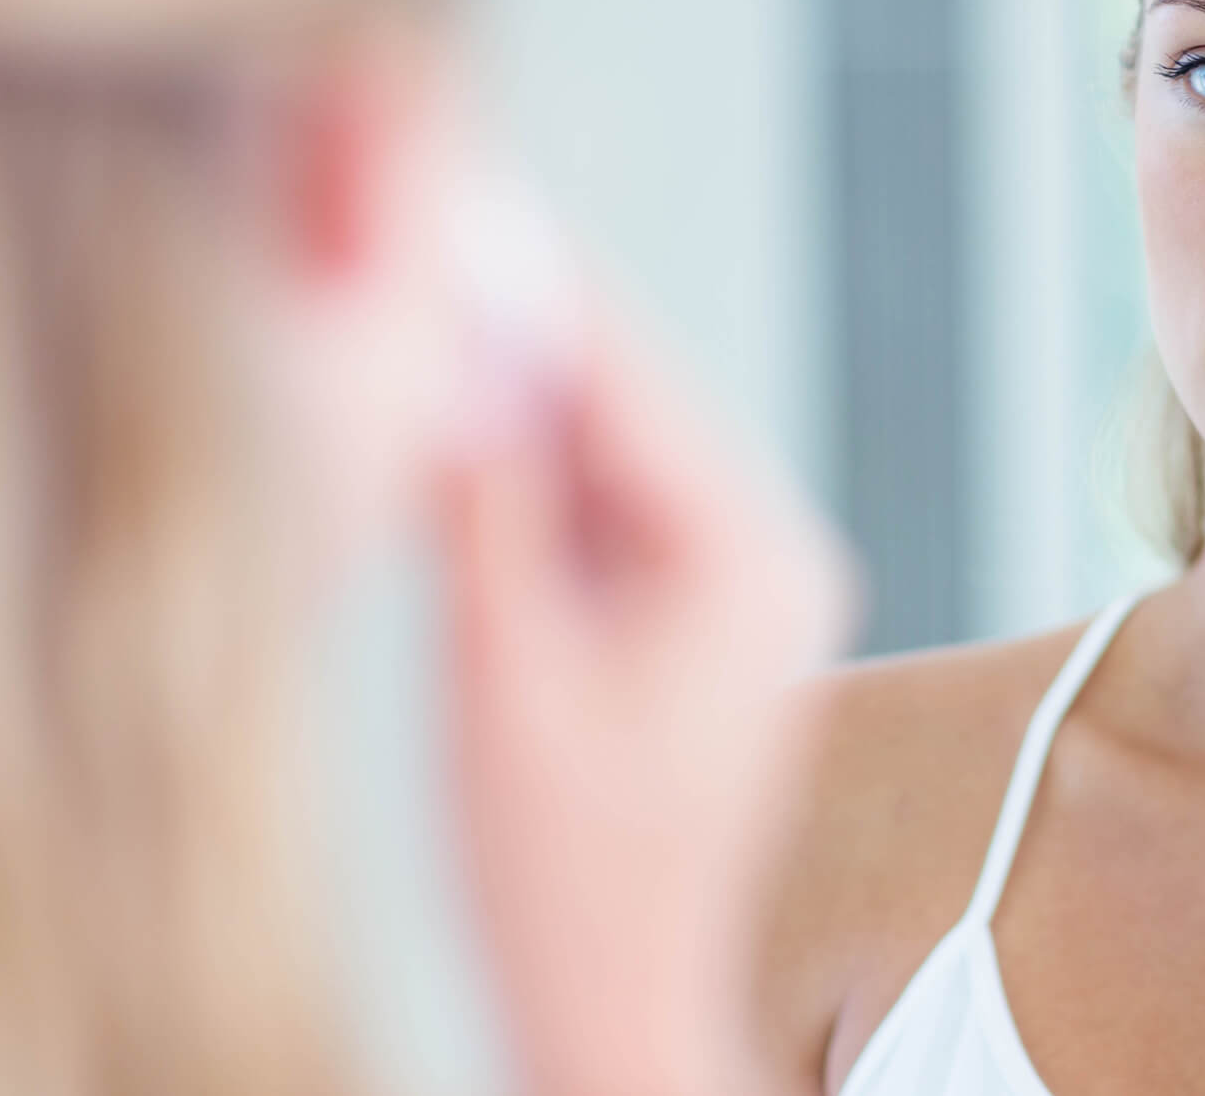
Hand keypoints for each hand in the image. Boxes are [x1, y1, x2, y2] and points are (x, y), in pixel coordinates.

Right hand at [431, 292, 854, 1095]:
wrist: (614, 996)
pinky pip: (619, 516)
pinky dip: (541, 485)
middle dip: (522, 343)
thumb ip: (486, 504)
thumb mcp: (499, 667)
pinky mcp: (708, 621)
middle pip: (628, 411)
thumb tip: (459, 361)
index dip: (537, 296)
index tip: (468, 207)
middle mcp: (775, 558)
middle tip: (430, 255)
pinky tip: (462, 441)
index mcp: (751, 560)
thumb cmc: (565, 870)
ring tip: (429, 332)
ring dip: (523, 412)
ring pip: (617, 459)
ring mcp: (748, 591)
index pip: (629, 387)